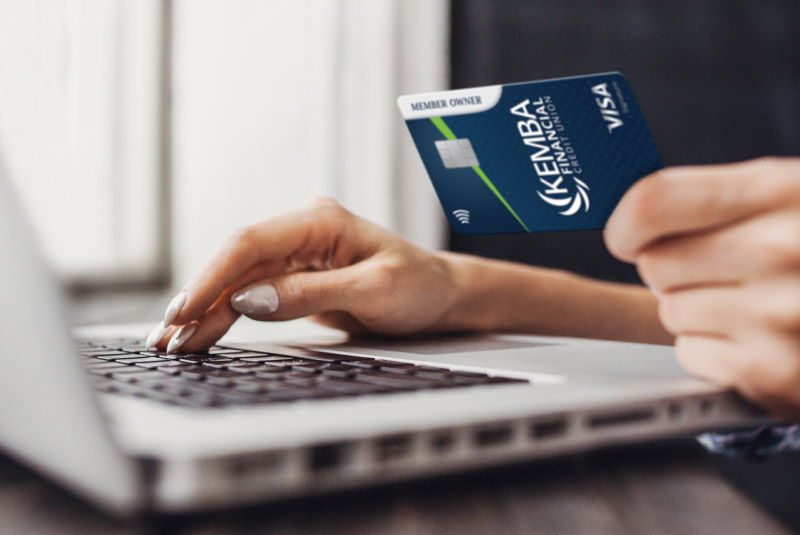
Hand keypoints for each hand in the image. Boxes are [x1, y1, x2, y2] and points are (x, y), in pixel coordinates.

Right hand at [147, 197, 462, 352]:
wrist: (440, 296)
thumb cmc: (419, 287)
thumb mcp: (374, 291)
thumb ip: (311, 293)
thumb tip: (248, 301)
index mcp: (319, 220)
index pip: (250, 243)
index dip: (211, 276)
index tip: (184, 310)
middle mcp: (301, 231)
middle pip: (235, 263)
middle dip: (198, 300)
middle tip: (167, 340)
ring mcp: (296, 254)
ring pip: (237, 281)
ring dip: (205, 311)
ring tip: (173, 345)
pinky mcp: (295, 278)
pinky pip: (251, 295)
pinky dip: (225, 315)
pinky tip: (201, 334)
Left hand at [605, 157, 799, 419]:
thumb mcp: (794, 195)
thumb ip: (716, 197)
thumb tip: (628, 215)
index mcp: (786, 191)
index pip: (653, 203)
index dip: (627, 221)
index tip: (628, 232)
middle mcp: (784, 252)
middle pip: (654, 263)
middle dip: (678, 267)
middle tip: (726, 267)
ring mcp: (782, 319)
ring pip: (670, 311)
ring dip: (699, 309)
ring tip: (758, 302)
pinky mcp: (778, 378)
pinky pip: (690, 355)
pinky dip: (714, 351)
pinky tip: (762, 338)